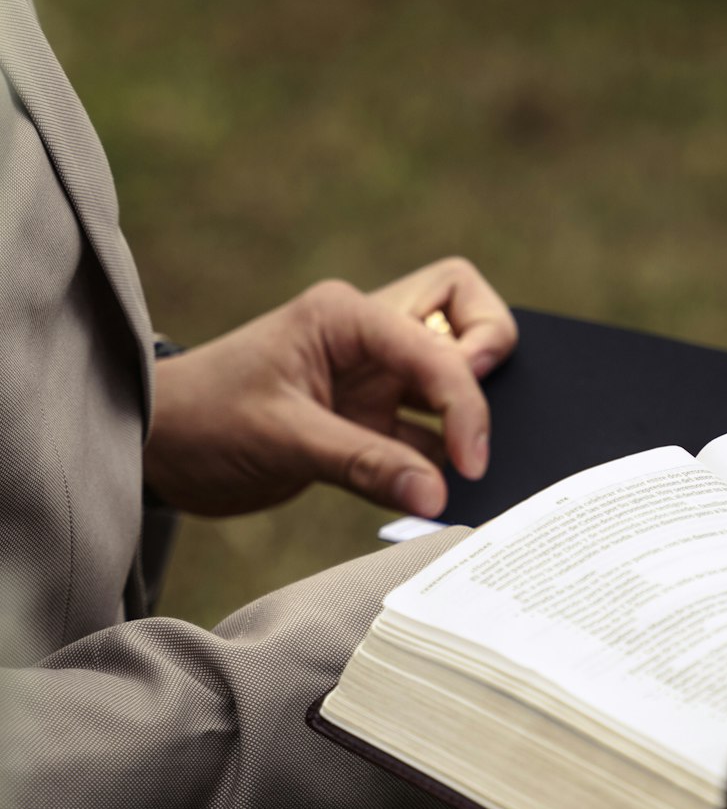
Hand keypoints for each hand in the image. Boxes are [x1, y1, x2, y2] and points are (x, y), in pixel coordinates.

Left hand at [144, 259, 517, 519]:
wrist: (156, 449)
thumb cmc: (203, 421)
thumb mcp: (282, 441)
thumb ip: (364, 464)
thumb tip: (439, 495)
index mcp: (346, 316)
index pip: (435, 343)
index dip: (464, 402)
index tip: (469, 462)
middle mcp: (368, 335)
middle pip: (464, 313)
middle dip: (487, 358)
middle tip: (472, 421)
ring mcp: (372, 376)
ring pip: (453, 370)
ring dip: (465, 413)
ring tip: (468, 465)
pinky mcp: (368, 418)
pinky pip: (425, 429)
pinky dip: (438, 456)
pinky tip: (440, 489)